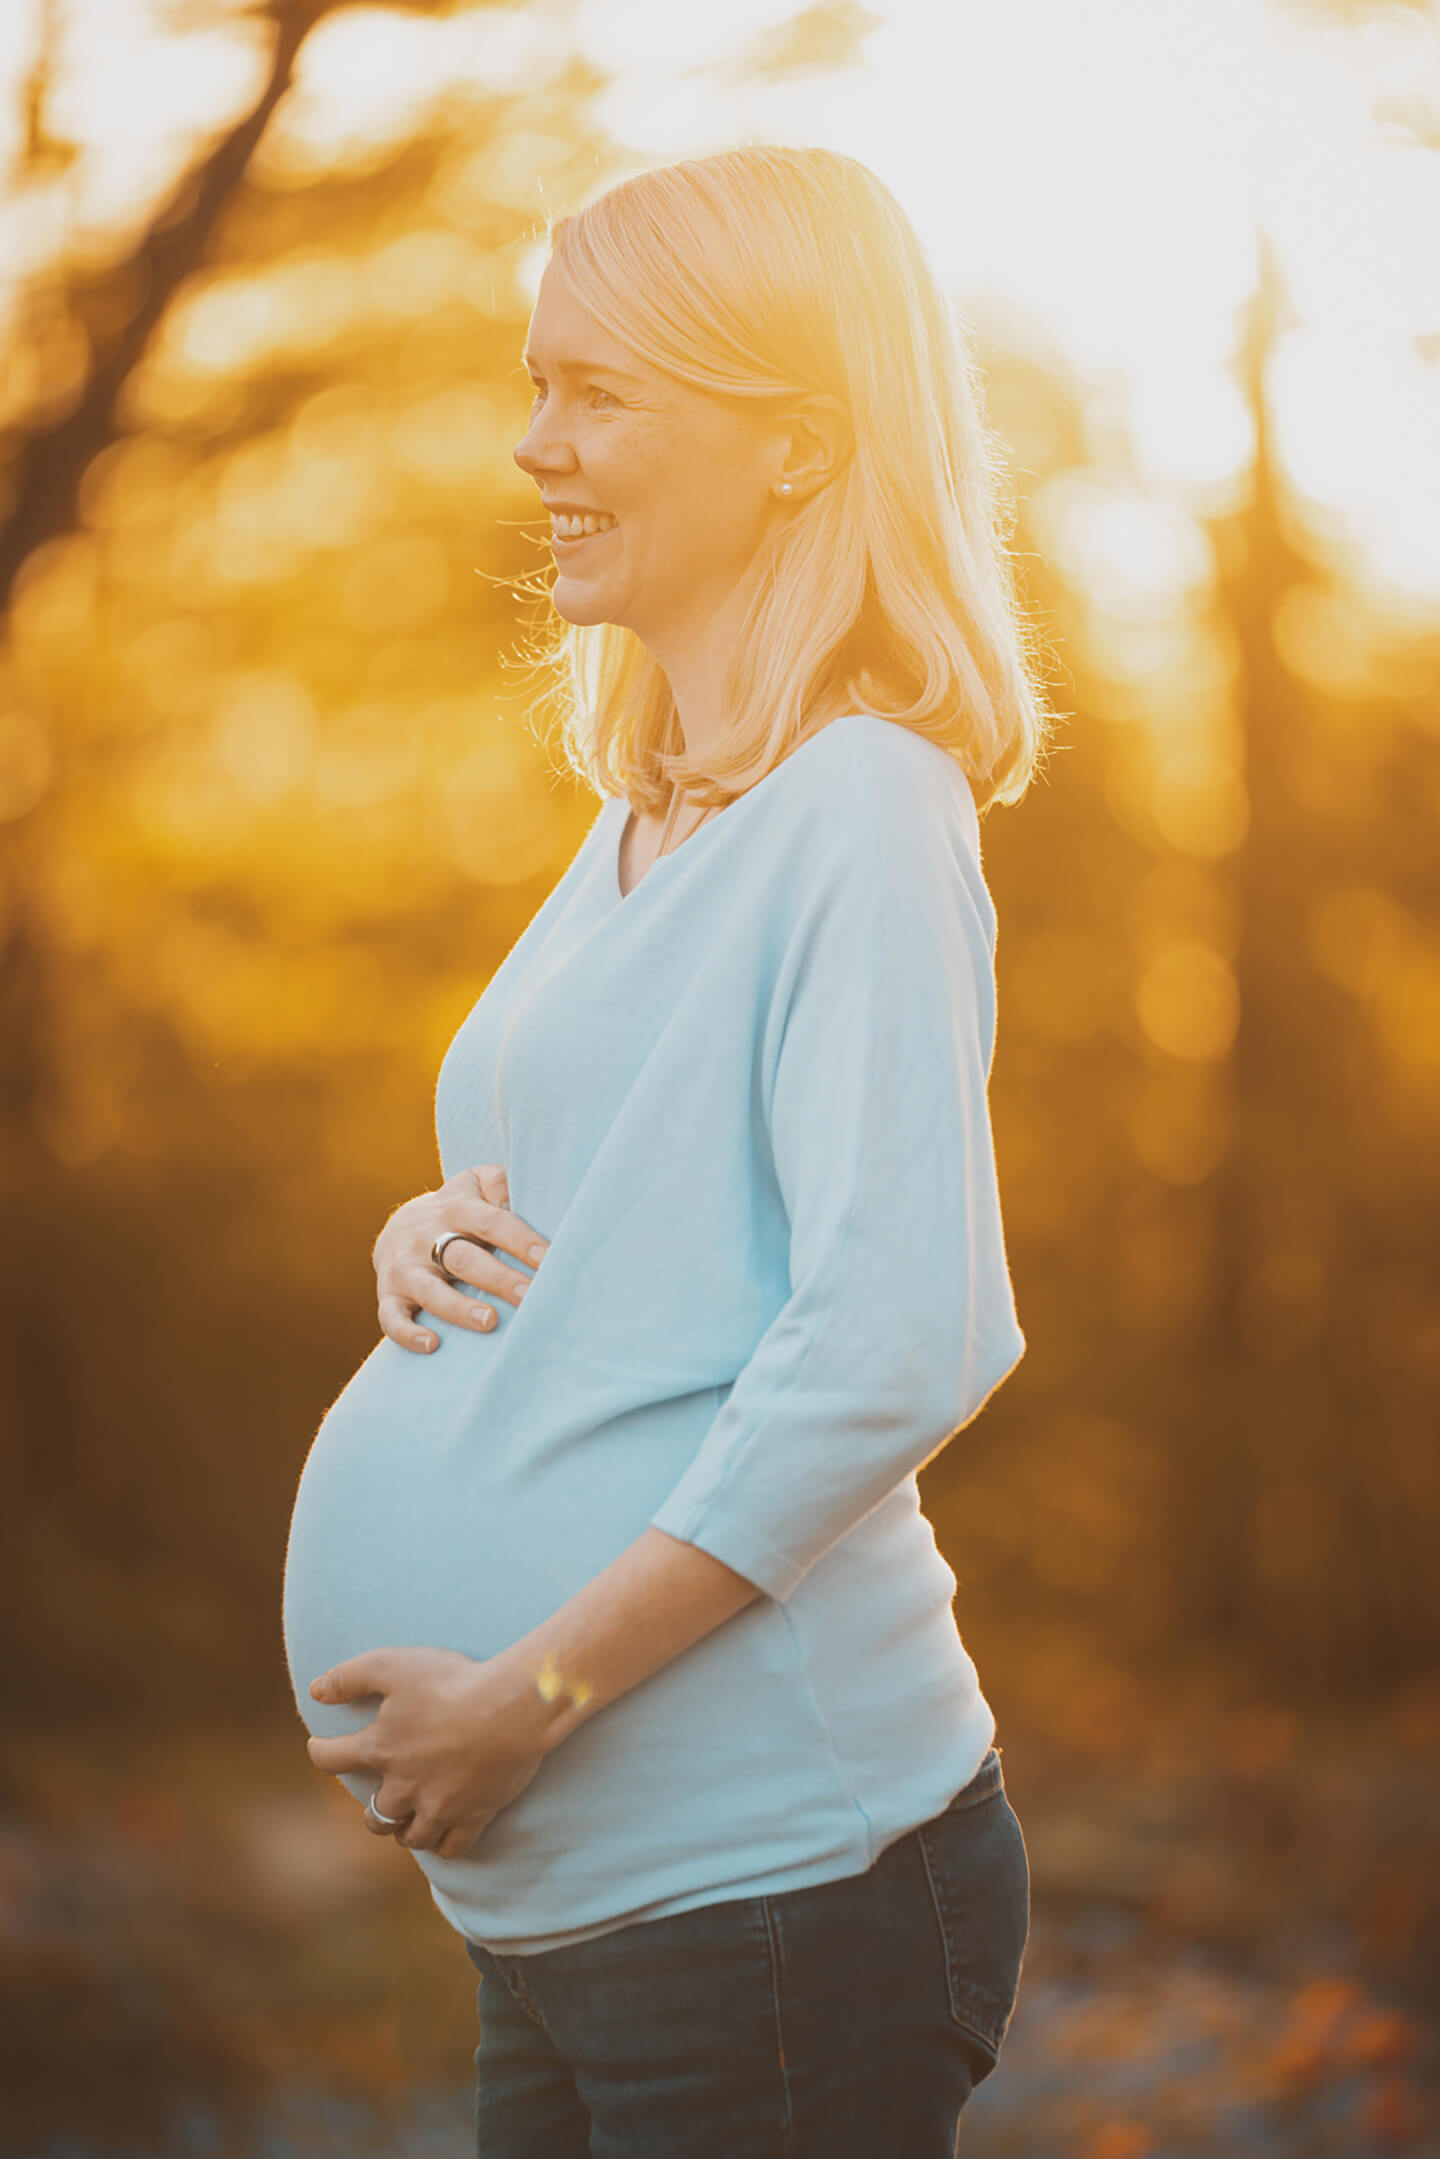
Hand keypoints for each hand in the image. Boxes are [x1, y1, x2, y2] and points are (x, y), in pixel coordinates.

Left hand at [306, 1646, 557, 1859]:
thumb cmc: (452, 1682)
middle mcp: (403, 1786)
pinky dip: (442, 1845)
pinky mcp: (473, 1816)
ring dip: (404, 1830)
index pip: (332, 1759)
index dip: (320, 1752)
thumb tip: (315, 1691)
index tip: (318, 1747)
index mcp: (380, 1749)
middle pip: (375, 1814)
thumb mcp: (393, 1664)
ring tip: (407, 1822)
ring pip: (411, 1836)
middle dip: (371, 1810)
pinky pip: (450, 1848)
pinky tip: (441, 1836)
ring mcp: (439, 1806)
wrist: (511, 1708)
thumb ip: (349, 1676)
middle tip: (376, 1802)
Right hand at [373, 1164, 549, 1353]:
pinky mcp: (388, 1294)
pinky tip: (433, 1345)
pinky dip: (408, 1333)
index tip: (549, 1259)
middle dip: (499, 1279)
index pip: (491, 1222)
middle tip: (530, 1297)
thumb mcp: (475, 1182)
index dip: (520, 1240)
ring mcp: (405, 1268)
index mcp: (456, 1208)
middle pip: (463, 1259)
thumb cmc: (458, 1209)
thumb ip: (499, 1182)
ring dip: (459, 1308)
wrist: (400, 1225)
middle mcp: (426, 1237)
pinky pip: (391, 1317)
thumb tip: (516, 1199)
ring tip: (490, 1322)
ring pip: (430, 1291)